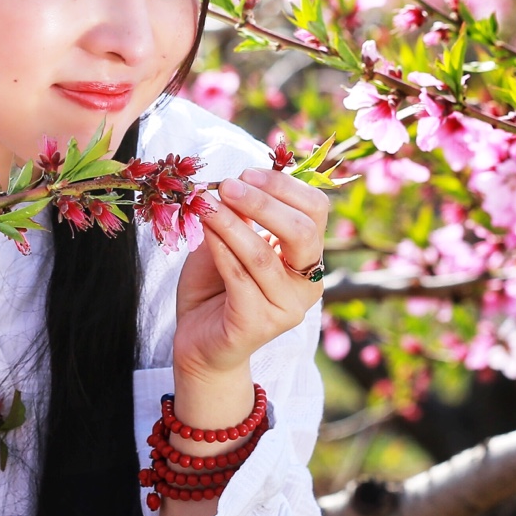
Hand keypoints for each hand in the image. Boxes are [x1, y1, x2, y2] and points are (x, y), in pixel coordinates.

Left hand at [171, 166, 329, 397]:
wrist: (199, 342)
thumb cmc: (215, 287)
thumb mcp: (229, 240)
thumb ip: (239, 215)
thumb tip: (236, 180)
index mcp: (308, 256)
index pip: (316, 211)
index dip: (284, 187)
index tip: (246, 173)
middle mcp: (307, 283)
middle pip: (302, 232)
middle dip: (264, 202)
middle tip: (228, 185)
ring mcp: (287, 308)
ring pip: (264, 256)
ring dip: (232, 224)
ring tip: (206, 204)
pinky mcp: (260, 325)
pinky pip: (240, 280)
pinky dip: (221, 249)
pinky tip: (205, 231)